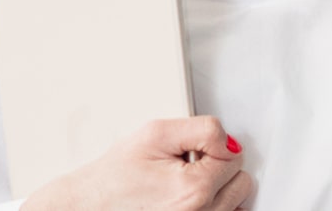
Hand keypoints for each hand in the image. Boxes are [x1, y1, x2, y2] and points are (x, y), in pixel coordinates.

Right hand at [21, 115, 252, 210]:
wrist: (90, 206)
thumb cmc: (117, 173)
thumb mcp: (157, 133)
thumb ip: (202, 129)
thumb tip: (231, 140)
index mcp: (194, 189)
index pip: (235, 155)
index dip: (212, 145)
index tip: (190, 148)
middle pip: (240, 180)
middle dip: (218, 166)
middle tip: (186, 164)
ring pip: (236, 201)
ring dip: (217, 187)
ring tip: (184, 183)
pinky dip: (214, 206)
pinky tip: (189, 199)